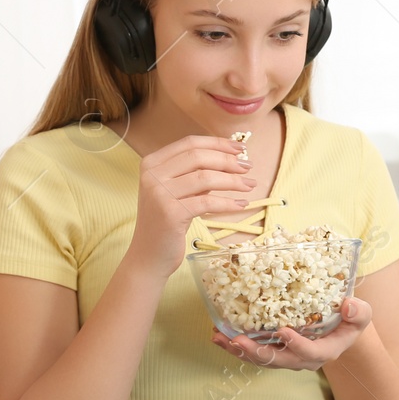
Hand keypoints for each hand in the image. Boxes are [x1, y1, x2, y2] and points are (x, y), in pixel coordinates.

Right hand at [128, 134, 255, 279]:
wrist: (149, 256)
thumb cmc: (166, 223)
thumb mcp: (178, 192)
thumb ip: (195, 174)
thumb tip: (231, 159)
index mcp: (151, 163)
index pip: (189, 143)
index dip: (217, 143)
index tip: (240, 148)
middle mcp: (152, 175)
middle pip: (198, 156)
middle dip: (228, 160)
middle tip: (248, 167)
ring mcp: (159, 194)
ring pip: (205, 178)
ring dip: (233, 181)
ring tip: (250, 185)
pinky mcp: (170, 213)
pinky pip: (207, 202)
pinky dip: (228, 203)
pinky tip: (241, 204)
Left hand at [209, 297, 372, 371]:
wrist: (340, 329)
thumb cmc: (350, 320)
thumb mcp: (361, 314)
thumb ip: (359, 312)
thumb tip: (348, 305)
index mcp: (325, 352)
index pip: (310, 353)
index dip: (297, 345)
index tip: (284, 332)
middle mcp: (303, 360)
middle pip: (278, 361)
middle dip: (256, 352)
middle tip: (237, 340)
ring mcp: (288, 357)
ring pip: (261, 359)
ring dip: (239, 350)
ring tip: (219, 339)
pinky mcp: (275, 351)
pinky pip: (254, 352)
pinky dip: (236, 346)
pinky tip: (219, 336)